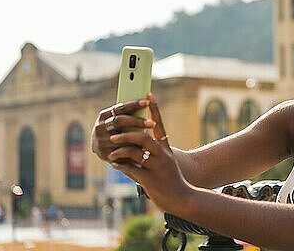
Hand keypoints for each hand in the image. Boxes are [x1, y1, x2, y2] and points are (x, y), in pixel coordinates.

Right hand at [91, 98, 154, 161]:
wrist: (102, 150)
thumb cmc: (116, 131)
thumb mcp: (118, 120)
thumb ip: (128, 114)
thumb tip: (149, 98)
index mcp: (104, 116)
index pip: (120, 108)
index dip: (134, 104)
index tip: (147, 102)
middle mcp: (99, 127)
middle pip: (119, 121)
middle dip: (137, 121)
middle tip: (153, 123)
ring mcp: (100, 141)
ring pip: (121, 138)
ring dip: (136, 137)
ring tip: (152, 137)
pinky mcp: (104, 154)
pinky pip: (121, 151)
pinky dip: (133, 148)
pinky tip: (144, 148)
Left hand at [107, 94, 191, 213]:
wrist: (183, 198)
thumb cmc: (172, 179)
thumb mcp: (167, 162)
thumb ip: (154, 151)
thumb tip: (137, 141)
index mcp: (166, 149)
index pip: (160, 124)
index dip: (154, 109)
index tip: (149, 95)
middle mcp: (163, 155)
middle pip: (143, 137)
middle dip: (126, 134)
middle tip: (113, 135)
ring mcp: (157, 167)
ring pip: (135, 153)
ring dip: (120, 151)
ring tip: (111, 154)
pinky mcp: (150, 180)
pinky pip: (131, 169)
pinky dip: (120, 165)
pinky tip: (114, 164)